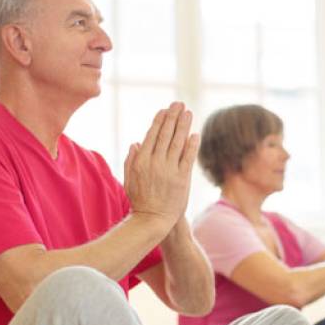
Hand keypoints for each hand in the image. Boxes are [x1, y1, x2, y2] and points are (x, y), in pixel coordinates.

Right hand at [124, 102, 199, 228]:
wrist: (153, 220)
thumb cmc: (140, 200)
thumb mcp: (129, 179)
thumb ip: (131, 160)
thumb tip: (136, 143)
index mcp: (141, 161)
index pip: (152, 136)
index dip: (160, 121)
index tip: (165, 110)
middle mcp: (155, 163)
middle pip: (166, 135)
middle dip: (173, 117)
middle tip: (179, 104)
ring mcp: (169, 170)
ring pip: (177, 142)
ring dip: (183, 126)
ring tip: (188, 113)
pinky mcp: (182, 178)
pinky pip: (188, 157)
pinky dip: (192, 145)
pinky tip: (195, 134)